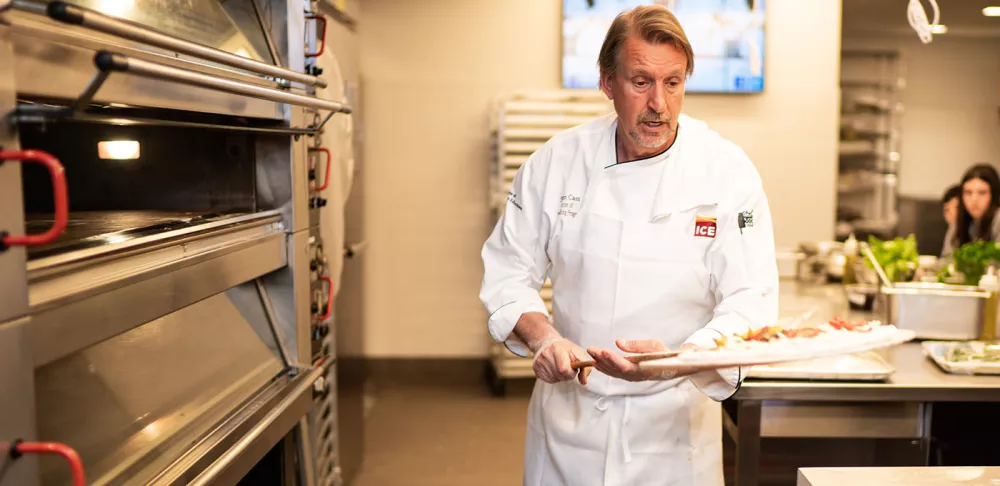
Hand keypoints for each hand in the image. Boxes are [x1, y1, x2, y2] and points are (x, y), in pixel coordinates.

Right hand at [533, 338, 591, 384]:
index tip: (573, 369)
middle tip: (567, 367)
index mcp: (557, 348)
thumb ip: (585, 367)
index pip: (564, 369)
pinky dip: (554, 377)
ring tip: (560, 367)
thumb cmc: (565, 348)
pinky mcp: (536, 368)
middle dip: (567, 375)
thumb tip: (584, 381)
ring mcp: (539, 362)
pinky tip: (554, 369)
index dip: (571, 372)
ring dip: (560, 376)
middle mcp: (545, 355)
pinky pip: (548, 380)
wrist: (548, 343)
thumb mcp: (578, 353)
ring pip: (554, 379)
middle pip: (559, 375)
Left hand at [587, 340, 710, 381]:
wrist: (676, 367)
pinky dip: (606, 368)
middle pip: (616, 370)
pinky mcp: (632, 376)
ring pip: (614, 373)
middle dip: (603, 359)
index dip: (613, 360)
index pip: (625, 367)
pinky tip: (598, 363)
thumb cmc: (667, 355)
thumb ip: (635, 345)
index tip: (603, 351)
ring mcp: (634, 378)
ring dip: (602, 363)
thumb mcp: (654, 345)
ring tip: (592, 354)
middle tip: (591, 349)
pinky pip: (616, 373)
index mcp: (644, 370)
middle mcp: (637, 377)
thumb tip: (618, 342)